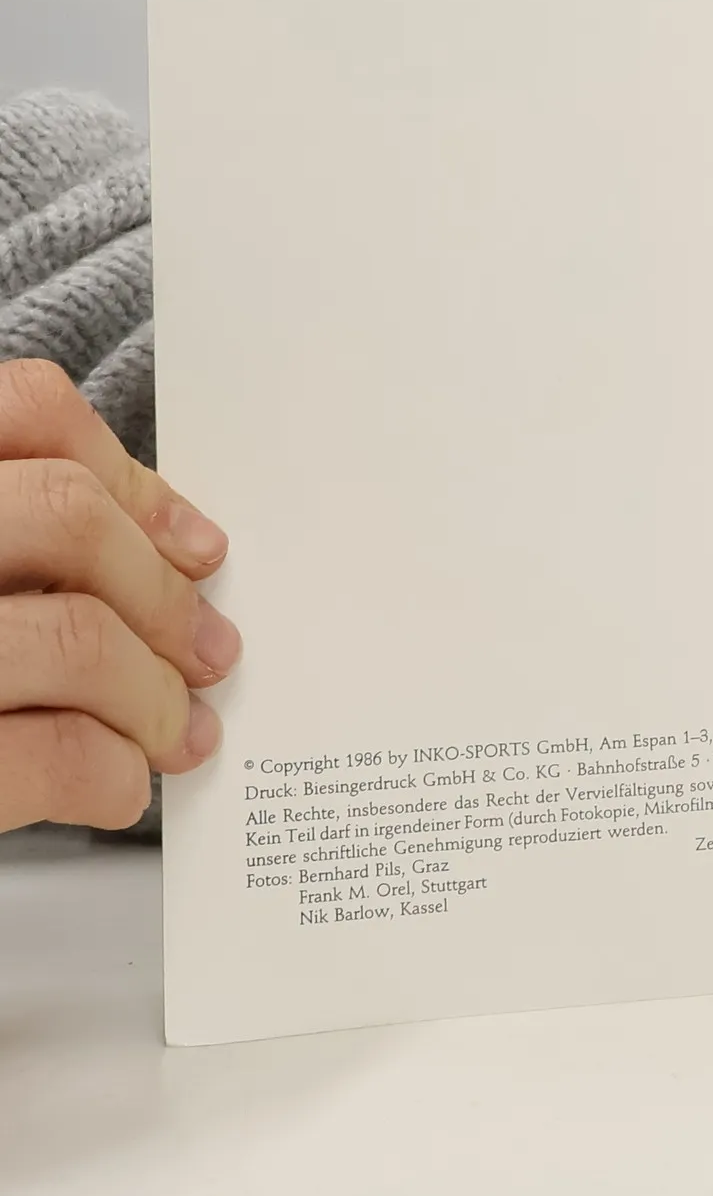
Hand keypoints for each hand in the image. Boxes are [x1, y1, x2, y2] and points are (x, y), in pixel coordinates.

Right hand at [0, 359, 237, 832]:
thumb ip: (10, 533)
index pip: (24, 411)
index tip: (195, 542)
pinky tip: (114, 783)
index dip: (131, 479)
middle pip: (66, 518)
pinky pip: (47, 754)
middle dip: (163, 595)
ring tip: (177, 730)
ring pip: (72, 636)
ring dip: (152, 693)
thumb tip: (166, 552)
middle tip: (209, 650)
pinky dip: (106, 771)